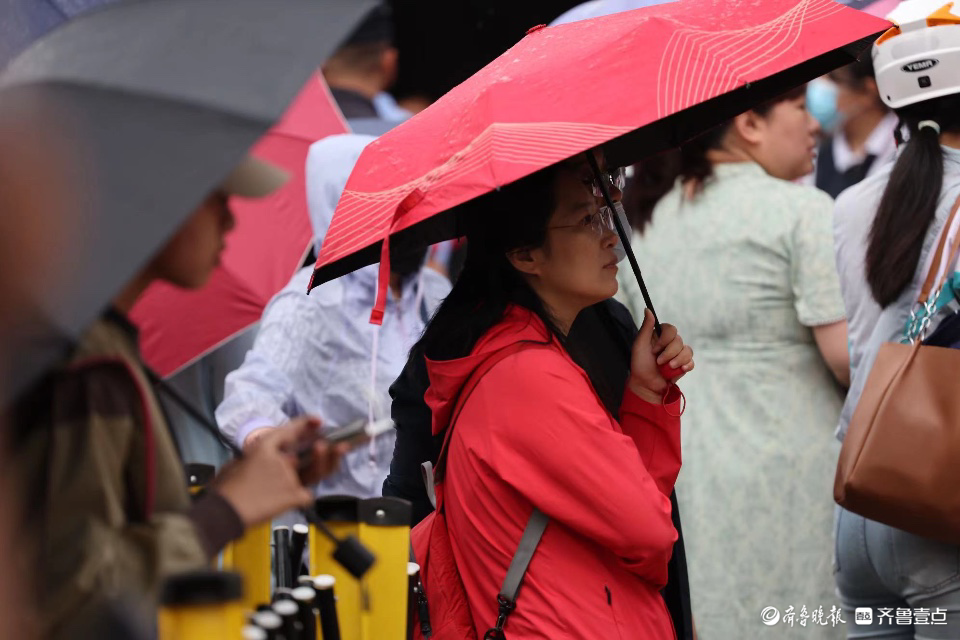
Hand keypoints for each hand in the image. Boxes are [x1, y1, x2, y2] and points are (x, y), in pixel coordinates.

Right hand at [214, 417, 343, 527]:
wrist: (225, 512)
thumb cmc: (224, 490)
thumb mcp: (234, 465)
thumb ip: (251, 460)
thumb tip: (255, 462)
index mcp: (263, 448)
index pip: (287, 432)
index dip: (303, 424)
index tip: (317, 420)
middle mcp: (280, 459)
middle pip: (307, 451)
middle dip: (323, 449)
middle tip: (337, 445)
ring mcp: (289, 477)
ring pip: (315, 471)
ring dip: (324, 464)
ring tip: (333, 460)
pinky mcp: (294, 495)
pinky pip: (305, 495)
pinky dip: (301, 498)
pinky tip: (295, 499)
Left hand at [628, 309, 693, 402]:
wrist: (646, 385)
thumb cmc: (640, 364)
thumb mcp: (640, 345)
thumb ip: (646, 327)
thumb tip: (647, 308)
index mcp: (660, 336)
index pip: (671, 329)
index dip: (665, 339)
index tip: (655, 349)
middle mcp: (670, 343)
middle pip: (679, 340)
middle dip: (668, 353)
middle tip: (658, 362)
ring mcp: (678, 354)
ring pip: (687, 351)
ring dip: (676, 361)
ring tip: (666, 369)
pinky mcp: (683, 365)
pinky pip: (691, 362)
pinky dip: (685, 366)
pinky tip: (678, 370)